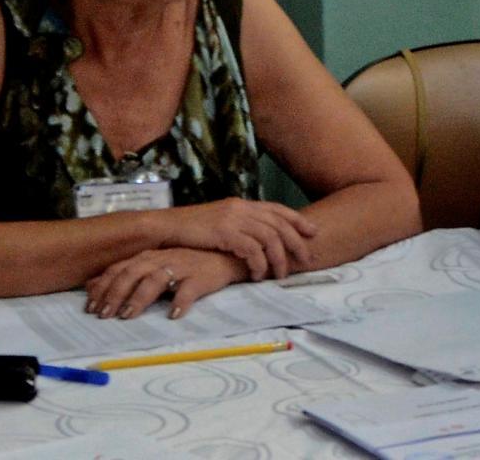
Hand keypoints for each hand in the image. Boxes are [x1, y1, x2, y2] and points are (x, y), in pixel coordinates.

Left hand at [85, 246, 241, 320]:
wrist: (224, 259)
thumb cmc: (185, 265)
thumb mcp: (151, 268)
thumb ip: (123, 276)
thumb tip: (90, 286)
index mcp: (147, 257)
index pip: (119, 269)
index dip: (103, 288)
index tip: (91, 307)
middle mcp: (161, 259)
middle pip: (133, 273)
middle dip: (116, 294)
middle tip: (105, 315)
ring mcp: (181, 266)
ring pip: (155, 280)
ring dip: (140, 298)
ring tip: (129, 315)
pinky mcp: (200, 277)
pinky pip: (189, 290)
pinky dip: (180, 302)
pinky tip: (173, 314)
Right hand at [162, 196, 317, 281]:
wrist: (166, 227)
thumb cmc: (192, 229)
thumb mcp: (220, 222)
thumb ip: (240, 226)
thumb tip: (259, 238)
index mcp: (241, 204)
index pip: (277, 209)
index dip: (297, 219)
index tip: (313, 231)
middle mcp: (241, 208)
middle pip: (279, 224)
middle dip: (296, 242)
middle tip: (307, 259)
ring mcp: (233, 219)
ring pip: (269, 238)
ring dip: (279, 258)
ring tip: (280, 275)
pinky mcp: (225, 233)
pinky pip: (252, 249)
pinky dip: (259, 264)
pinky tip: (258, 275)